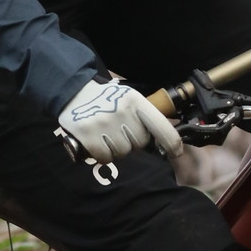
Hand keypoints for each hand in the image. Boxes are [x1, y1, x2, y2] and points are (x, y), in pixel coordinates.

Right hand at [57, 77, 182, 163]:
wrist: (73, 93)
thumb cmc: (107, 100)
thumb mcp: (130, 99)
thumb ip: (146, 117)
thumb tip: (164, 143)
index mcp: (135, 101)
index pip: (161, 126)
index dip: (172, 143)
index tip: (176, 152)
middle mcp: (121, 112)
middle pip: (140, 143)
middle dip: (133, 141)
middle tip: (121, 131)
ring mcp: (104, 124)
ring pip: (123, 152)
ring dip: (117, 149)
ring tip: (107, 134)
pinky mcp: (88, 135)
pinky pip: (105, 158)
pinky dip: (103, 154)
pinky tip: (98, 142)